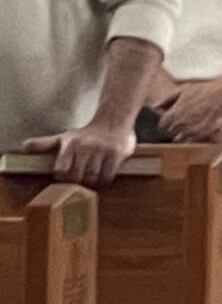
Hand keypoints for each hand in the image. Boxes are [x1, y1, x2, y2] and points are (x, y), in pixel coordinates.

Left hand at [21, 120, 135, 186]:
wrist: (113, 119)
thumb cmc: (86, 134)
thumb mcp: (65, 137)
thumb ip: (45, 144)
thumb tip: (24, 146)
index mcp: (71, 143)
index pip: (61, 170)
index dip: (63, 178)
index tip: (67, 179)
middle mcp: (86, 146)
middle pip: (77, 176)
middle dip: (77, 183)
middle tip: (80, 184)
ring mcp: (102, 149)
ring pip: (92, 178)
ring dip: (91, 183)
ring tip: (91, 181)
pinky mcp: (117, 153)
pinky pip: (107, 176)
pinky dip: (104, 181)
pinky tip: (103, 178)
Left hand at [153, 77, 221, 142]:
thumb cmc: (204, 89)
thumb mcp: (183, 89)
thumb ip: (167, 99)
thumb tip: (156, 106)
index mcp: (174, 112)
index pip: (162, 125)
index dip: (164, 122)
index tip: (167, 121)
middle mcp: (181, 123)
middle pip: (170, 131)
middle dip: (172, 127)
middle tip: (178, 121)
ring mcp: (192, 129)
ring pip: (179, 138)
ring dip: (180, 133)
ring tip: (186, 126)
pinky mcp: (202, 132)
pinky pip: (191, 140)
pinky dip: (190, 136)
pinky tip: (194, 129)